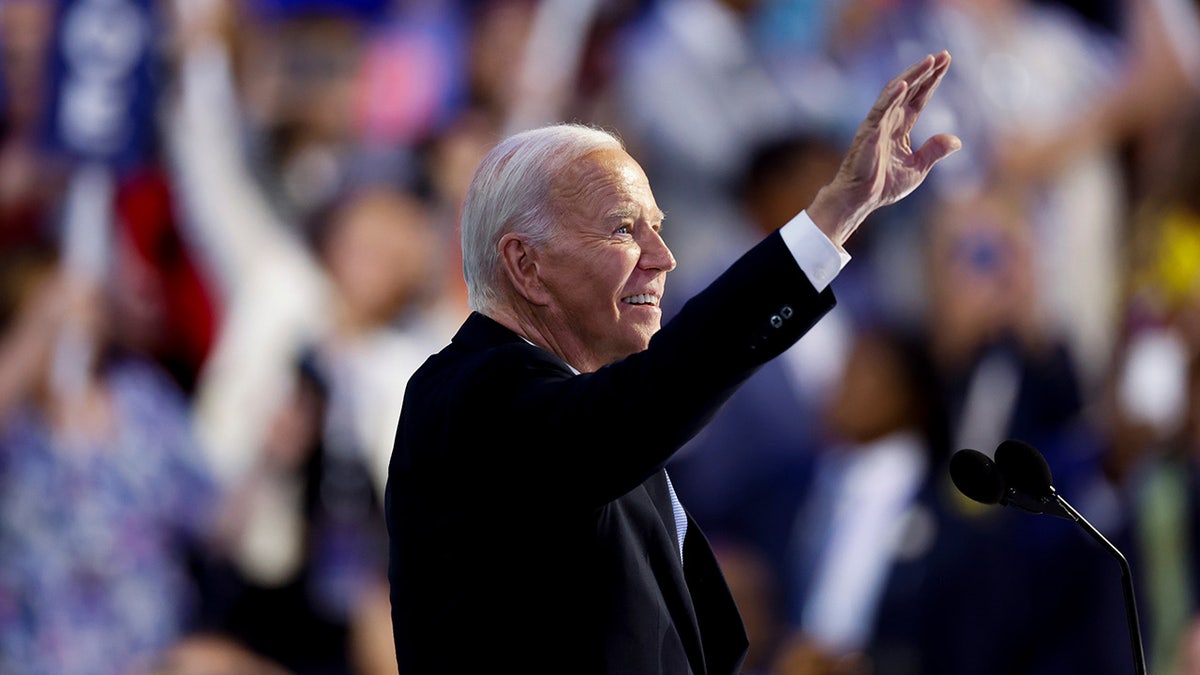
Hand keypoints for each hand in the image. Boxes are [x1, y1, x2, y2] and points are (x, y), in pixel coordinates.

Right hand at [809, 51, 961, 246]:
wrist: (861, 200)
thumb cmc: (883, 186)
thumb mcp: (918, 168)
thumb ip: (935, 151)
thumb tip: (957, 140)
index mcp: (900, 127)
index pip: (919, 98)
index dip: (932, 80)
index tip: (946, 62)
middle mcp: (889, 120)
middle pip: (910, 89)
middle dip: (926, 71)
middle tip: (943, 55)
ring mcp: (878, 124)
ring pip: (895, 93)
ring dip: (912, 75)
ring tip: (929, 61)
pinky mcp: (869, 132)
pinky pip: (880, 110)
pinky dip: (891, 96)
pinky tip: (903, 84)